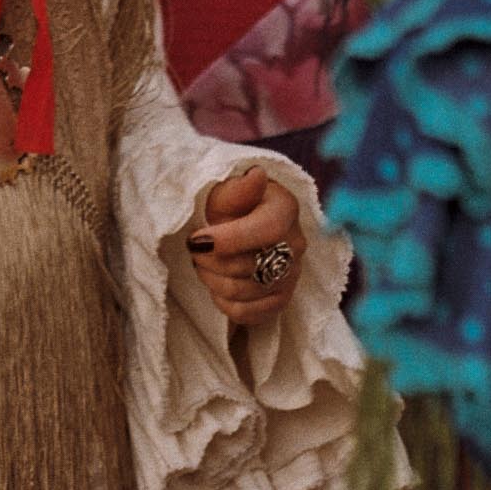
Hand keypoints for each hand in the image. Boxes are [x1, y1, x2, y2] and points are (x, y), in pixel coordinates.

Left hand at [187, 164, 303, 328]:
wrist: (243, 225)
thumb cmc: (233, 204)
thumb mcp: (229, 189)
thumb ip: (239, 188)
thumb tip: (256, 176)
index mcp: (286, 209)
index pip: (268, 230)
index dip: (229, 239)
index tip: (196, 240)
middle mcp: (296, 244)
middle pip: (250, 266)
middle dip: (210, 260)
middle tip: (194, 248)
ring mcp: (292, 275)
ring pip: (244, 291)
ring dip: (212, 279)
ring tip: (202, 263)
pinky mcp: (282, 299)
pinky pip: (247, 314)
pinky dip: (223, 301)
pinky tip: (216, 283)